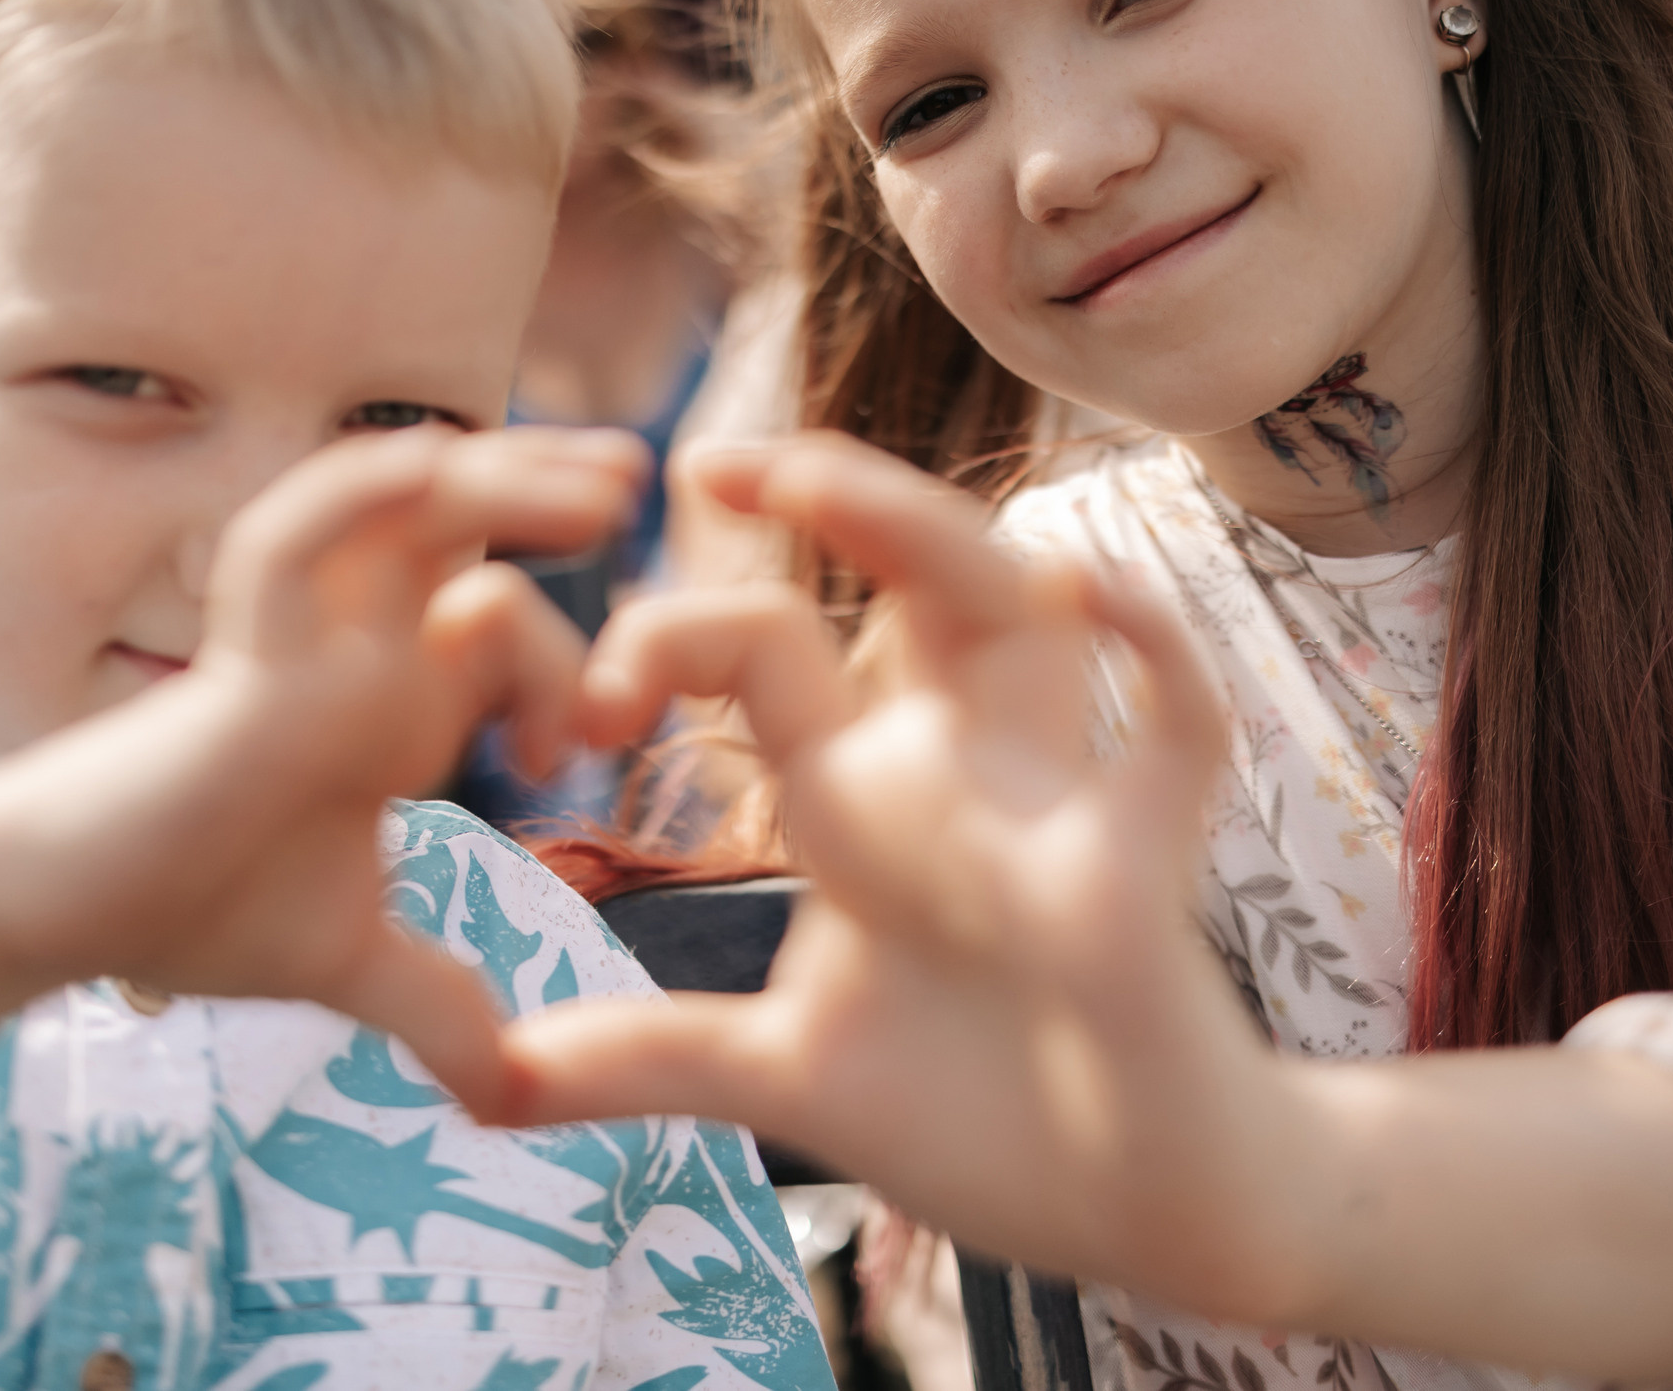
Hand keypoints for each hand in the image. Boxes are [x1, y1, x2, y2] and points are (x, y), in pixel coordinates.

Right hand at [0, 424, 644, 1116]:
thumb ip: (432, 1004)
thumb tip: (503, 1093)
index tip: (579, 760)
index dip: (562, 673)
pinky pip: (288, 549)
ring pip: (401, 513)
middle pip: (460, 533)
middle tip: (636, 481)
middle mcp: (347, 651)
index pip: (495, 627)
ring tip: (606, 484)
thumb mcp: (348, 960)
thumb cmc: (189, 909)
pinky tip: (431, 460)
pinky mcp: (241, 674)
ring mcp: (297, 649)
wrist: (55, 917)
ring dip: (498, 479)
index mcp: (383, 698)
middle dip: (547, 498)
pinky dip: (354, 496)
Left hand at [497, 433, 1324, 1317]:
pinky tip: (1085, 589)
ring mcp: (1050, 803)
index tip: (589, 700)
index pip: (765, 650)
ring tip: (832, 488)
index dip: (673, 631)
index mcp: (863, 795)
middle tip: (705, 466)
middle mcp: (953, 767)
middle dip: (824, 497)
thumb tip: (493, 1080)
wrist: (1127, 1207)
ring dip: (938, 535)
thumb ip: (649, 1055)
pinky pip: (1180, 731)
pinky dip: (1154, 652)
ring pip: (1020, 611)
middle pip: (904, 576)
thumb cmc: (977, 1113)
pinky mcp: (1144, 869)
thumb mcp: (786, 1075)